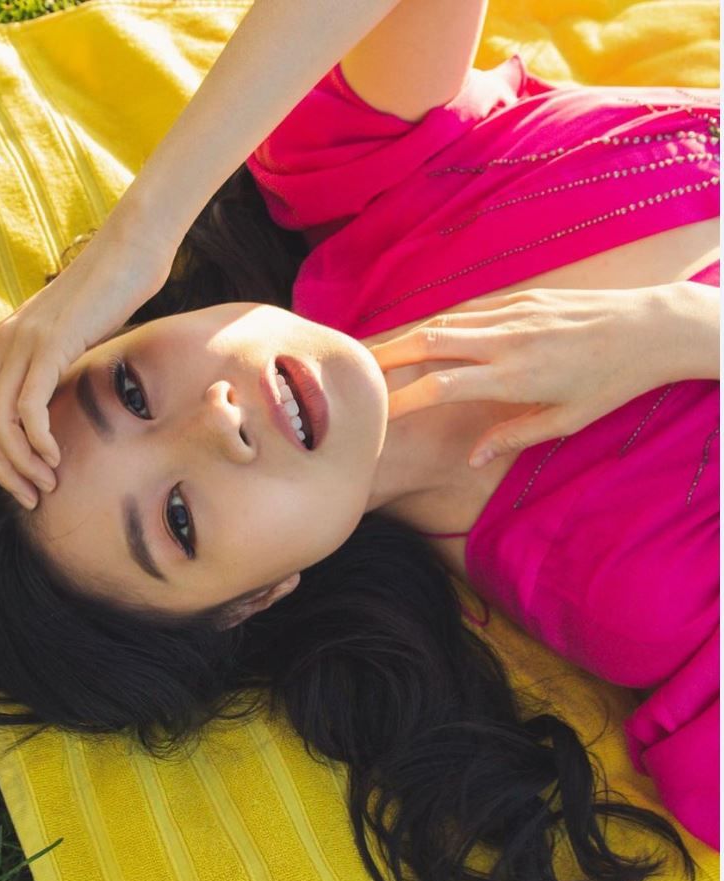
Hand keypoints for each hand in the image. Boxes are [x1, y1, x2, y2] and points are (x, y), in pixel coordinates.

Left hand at [0, 210, 176, 508]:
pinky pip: (27, 404)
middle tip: (31, 496)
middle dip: (2, 469)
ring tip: (46, 485)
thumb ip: (58, 368)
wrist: (131, 251)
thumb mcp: (77, 338)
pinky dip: (37, 439)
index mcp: (4, 343)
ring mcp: (23, 340)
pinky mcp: (50, 343)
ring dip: (19, 462)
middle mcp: (3, 341)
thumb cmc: (114, 295)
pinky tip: (56, 457)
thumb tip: (62, 406)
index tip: (23, 480)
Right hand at [370, 285, 691, 467]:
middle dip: (386, 354)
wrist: (654, 327)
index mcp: (514, 377)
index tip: (375, 415)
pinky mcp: (524, 297)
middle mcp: (506, 340)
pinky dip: (442, 323)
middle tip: (354, 368)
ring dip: (408, 335)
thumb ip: (514, 436)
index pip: (439, 386)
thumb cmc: (613, 382)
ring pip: (445, 320)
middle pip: (429, 341)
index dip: (399, 400)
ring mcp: (514, 312)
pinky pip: (471, 309)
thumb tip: (474, 455)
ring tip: (380, 351)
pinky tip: (427, 332)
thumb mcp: (567, 421)